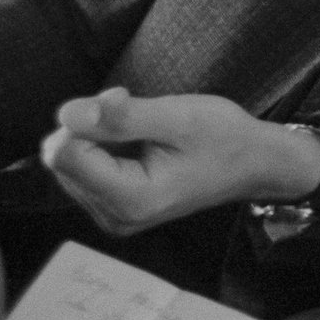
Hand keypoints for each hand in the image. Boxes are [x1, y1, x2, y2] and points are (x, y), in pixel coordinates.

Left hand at [40, 89, 319, 236]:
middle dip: (92, 128)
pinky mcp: (115, 211)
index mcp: (130, 199)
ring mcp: (113, 217)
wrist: (256, 165)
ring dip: (99, 137)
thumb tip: (67, 113)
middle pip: (63, 160)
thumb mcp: (179, 117)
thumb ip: (122, 117)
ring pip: (71, 165)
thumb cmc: (226, 139)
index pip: (64, 155)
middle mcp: (113, 217)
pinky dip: (104, 150)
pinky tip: (139, 145)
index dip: (87, 118)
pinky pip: (85, 173)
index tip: (124, 102)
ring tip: (145, 132)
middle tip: (140, 116)